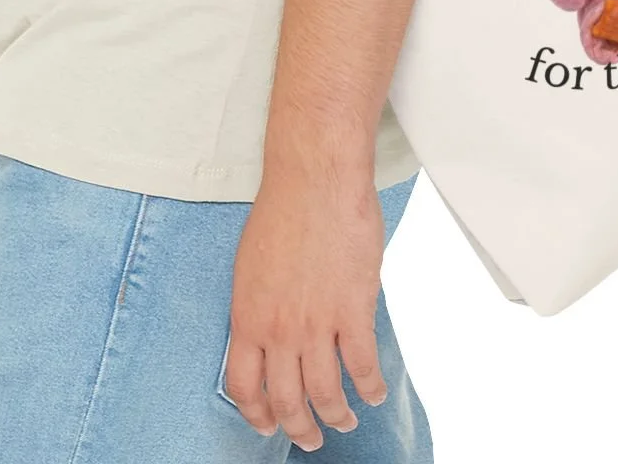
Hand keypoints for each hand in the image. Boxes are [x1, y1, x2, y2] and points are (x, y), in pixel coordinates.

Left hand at [223, 167, 388, 452]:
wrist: (315, 179)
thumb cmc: (282, 211)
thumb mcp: (251, 266)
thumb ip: (259, 307)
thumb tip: (269, 337)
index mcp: (247, 317)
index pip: (244, 388)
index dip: (257, 415)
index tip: (269, 424)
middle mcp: (278, 330)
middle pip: (287, 401)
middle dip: (300, 429)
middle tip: (311, 437)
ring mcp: (316, 324)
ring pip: (326, 394)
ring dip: (337, 416)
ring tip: (345, 420)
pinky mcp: (353, 312)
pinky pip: (363, 367)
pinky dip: (370, 388)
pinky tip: (373, 393)